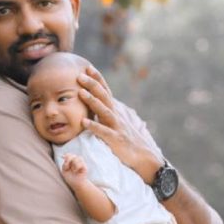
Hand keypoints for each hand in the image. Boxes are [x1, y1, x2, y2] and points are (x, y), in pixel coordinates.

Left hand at [60, 153, 87, 188]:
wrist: (76, 184)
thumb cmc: (69, 177)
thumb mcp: (64, 171)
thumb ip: (65, 164)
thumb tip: (65, 158)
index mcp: (71, 162)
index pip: (69, 155)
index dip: (67, 155)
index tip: (62, 157)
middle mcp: (76, 161)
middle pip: (73, 155)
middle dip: (69, 159)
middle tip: (67, 166)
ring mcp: (81, 163)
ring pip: (78, 158)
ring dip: (73, 164)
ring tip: (73, 170)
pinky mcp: (85, 167)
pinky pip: (80, 163)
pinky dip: (77, 167)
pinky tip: (76, 171)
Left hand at [77, 66, 160, 182]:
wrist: (143, 156)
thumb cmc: (126, 138)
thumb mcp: (116, 121)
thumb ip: (106, 111)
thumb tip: (95, 101)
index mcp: (115, 110)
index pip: (106, 91)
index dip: (98, 79)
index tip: (87, 67)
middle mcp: (116, 115)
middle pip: (104, 96)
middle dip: (92, 84)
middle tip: (80, 75)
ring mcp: (116, 127)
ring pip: (104, 111)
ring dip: (92, 101)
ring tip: (80, 93)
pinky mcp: (116, 139)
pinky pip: (103, 132)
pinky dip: (94, 126)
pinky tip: (83, 122)